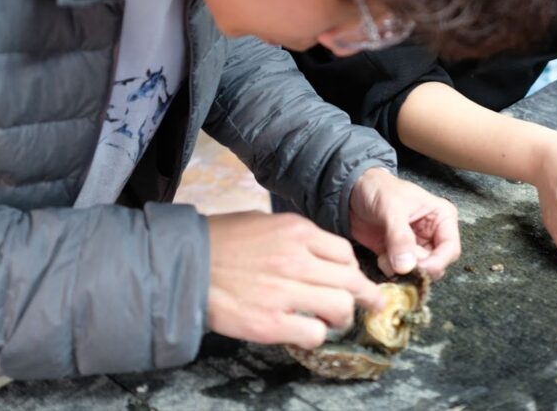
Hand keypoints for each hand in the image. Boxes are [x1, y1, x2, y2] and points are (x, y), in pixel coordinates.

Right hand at [207, 212, 383, 348]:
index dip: (354, 270)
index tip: (355, 279)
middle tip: (372, 304)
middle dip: (365, 296)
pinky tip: (307, 332)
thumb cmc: (219, 241)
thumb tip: (316, 250)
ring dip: (342, 317)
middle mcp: (297, 260)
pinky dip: (316, 335)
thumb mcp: (262, 222)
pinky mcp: (271, 322)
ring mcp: (285, 292)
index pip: (344, 253)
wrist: (184, 264)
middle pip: (351, 280)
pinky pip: (314, 333)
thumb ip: (293, 235)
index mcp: (296, 232)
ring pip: (340, 307)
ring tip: (334, 320)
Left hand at [348, 167, 460, 278]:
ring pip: (419, 271)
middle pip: (436, 264)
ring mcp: (416, 246)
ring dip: (402, 271)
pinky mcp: (399, 255)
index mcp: (442, 218)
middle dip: (417, 268)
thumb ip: (400, 237)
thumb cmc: (378, 189)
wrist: (353, 190)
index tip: (417, 268)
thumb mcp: (392, 209)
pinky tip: (381, 258)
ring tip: (385, 257)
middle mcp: (433, 234)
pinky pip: (402, 272)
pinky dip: (392, 271)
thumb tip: (407, 266)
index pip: (451, 249)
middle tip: (397, 262)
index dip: (437, 262)